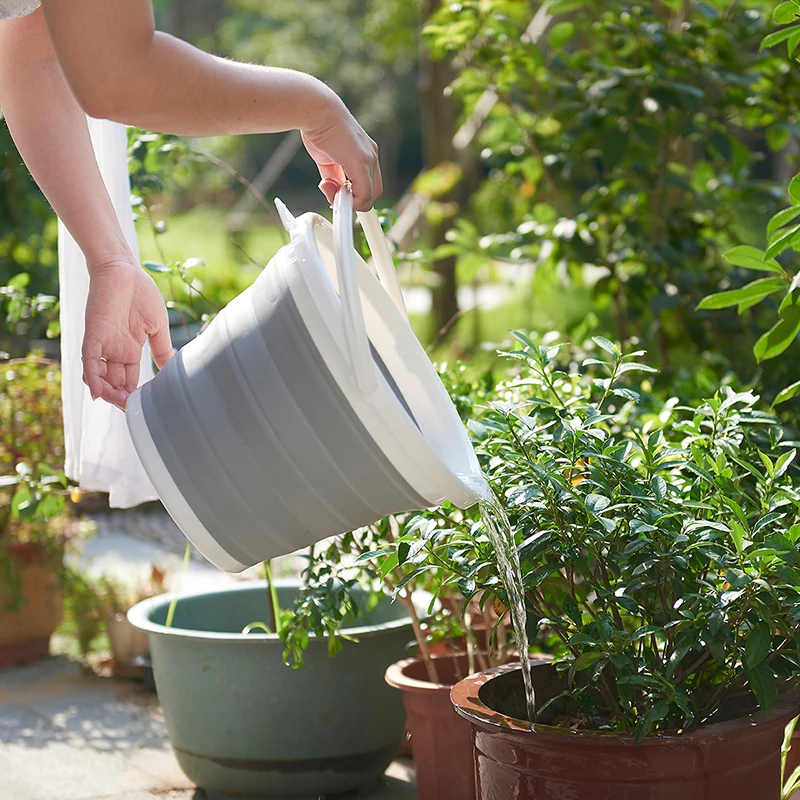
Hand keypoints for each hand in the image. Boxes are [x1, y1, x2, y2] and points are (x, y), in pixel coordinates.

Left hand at [82, 258, 172, 409]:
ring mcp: (103, 344)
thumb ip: (162, 349)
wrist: (123, 269)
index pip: (130, 379)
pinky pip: (89, 361)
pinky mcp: (93, 335)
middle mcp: (115, 351)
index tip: (146, 407)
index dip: (135, 395)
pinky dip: (92, 378)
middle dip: (122, 399)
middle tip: (132, 409)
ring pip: (100, 377)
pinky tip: (98, 392)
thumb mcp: (157, 327)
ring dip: (108, 393)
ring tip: (120, 403)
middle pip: (114, 383)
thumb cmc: (141, 293)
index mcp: (130, 349)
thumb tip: (172, 369)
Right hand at [302, 96, 381, 211]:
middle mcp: (371, 156)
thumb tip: (332, 189)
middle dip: (353, 201)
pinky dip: (351, 203)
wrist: (316, 110)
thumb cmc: (318, 128)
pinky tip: (333, 193)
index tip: (337, 195)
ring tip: (330, 191)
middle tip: (333, 196)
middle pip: (372, 193)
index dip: (354, 195)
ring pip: (370, 197)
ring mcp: (369, 159)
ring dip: (350, 202)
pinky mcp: (362, 162)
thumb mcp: (326, 157)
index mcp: (364, 152)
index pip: (368, 183)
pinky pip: (364, 196)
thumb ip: (333, 175)